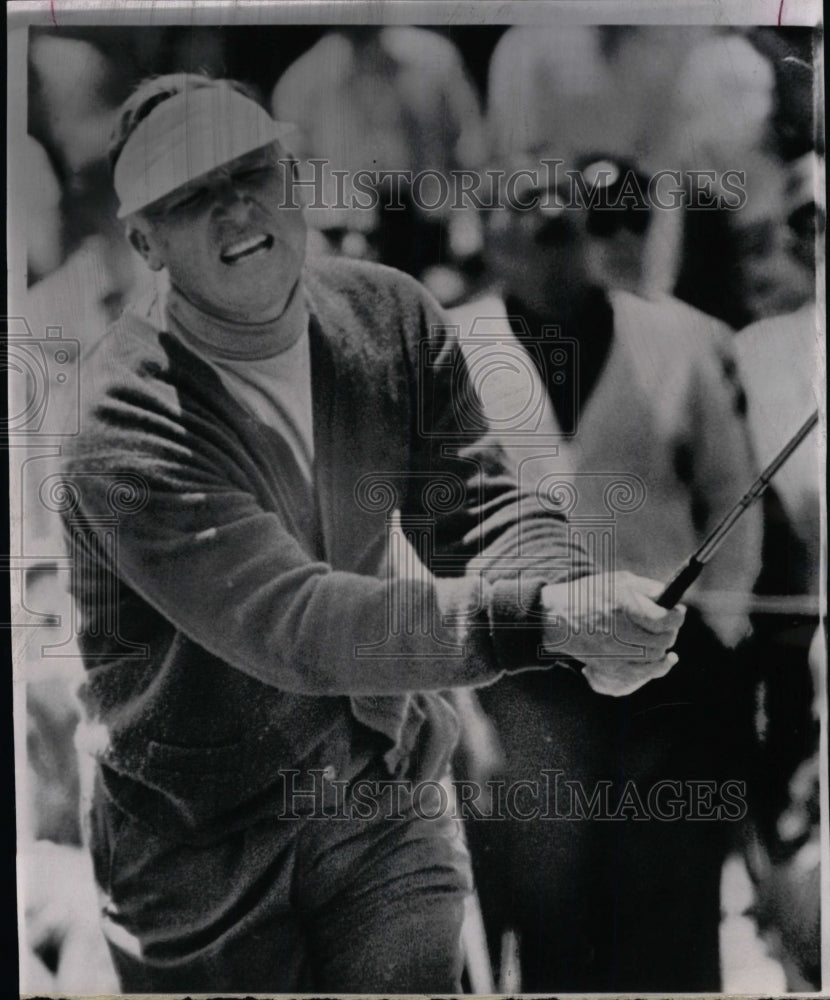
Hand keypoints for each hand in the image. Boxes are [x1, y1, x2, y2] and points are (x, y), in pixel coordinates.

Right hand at [541, 571, 684, 696]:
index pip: (664, 620)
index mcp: (624, 606)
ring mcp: (614, 652)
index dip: (677, 616)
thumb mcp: (619, 581)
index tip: (678, 612)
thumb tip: (671, 598)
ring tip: (659, 639)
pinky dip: (653, 668)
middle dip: (670, 632)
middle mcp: (620, 631)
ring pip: (655, 658)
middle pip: (663, 641)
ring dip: (662, 649)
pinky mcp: (609, 667)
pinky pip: (640, 674)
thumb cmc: (590, 594)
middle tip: (668, 625)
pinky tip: (659, 659)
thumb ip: (648, 588)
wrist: (557, 617)